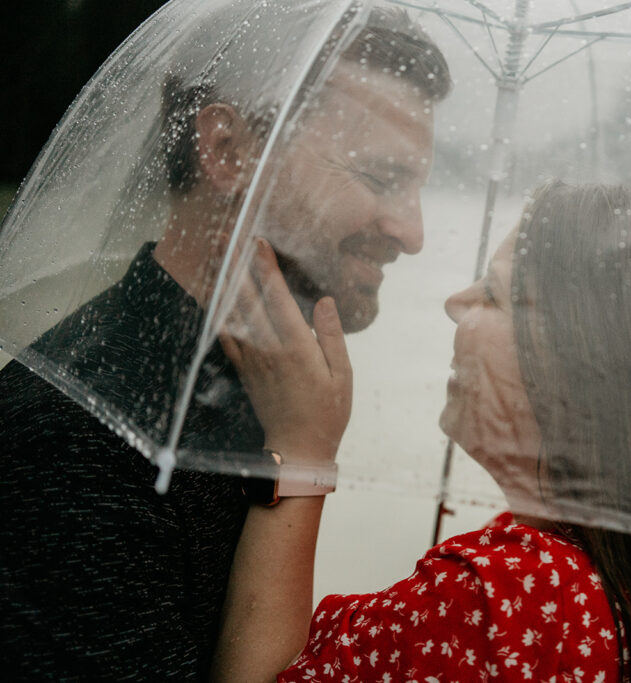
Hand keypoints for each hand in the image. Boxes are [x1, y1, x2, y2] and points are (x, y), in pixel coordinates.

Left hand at [219, 238, 351, 463]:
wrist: (298, 448)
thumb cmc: (328, 411)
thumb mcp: (342, 373)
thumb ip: (331, 335)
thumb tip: (326, 300)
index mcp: (295, 345)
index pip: (277, 296)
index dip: (267, 266)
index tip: (260, 240)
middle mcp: (268, 348)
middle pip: (247, 297)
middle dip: (236, 264)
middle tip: (225, 235)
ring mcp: (252, 359)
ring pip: (232, 312)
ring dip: (223, 282)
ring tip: (215, 257)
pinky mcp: (244, 370)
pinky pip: (226, 335)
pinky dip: (218, 312)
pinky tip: (215, 297)